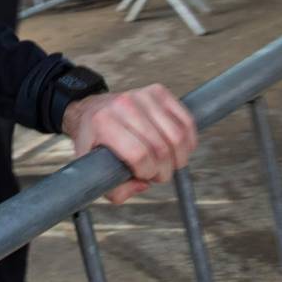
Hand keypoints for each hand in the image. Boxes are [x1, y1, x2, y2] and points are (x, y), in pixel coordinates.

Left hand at [61, 84, 196, 204]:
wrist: (93, 110)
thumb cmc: (95, 140)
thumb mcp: (93, 169)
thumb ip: (115, 189)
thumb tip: (142, 184)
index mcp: (103, 122)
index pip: (139, 154)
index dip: (147, 172)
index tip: (143, 175)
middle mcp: (123, 105)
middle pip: (161, 147)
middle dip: (163, 170)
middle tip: (156, 173)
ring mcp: (143, 95)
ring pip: (178, 136)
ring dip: (178, 158)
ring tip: (166, 162)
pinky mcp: (159, 92)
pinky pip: (187, 122)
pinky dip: (188, 141)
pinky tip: (177, 149)